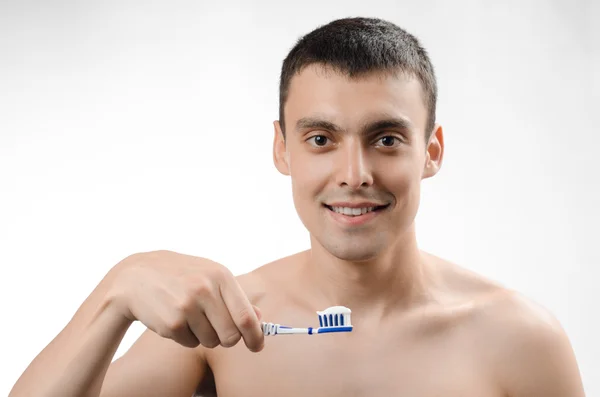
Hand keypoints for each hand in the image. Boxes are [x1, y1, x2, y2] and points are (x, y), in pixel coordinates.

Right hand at [107, 250, 263, 351]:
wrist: (137, 275)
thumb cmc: (182, 276)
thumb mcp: (210, 276)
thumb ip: (235, 297)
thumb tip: (259, 318)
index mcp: (221, 276)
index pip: (246, 316)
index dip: (255, 336)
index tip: (257, 345)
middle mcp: (205, 290)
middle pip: (231, 336)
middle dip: (227, 339)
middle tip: (218, 330)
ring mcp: (187, 307)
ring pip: (211, 342)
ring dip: (204, 336)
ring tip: (191, 316)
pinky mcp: (171, 323)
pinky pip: (190, 343)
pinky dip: (186, 337)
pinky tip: (176, 318)